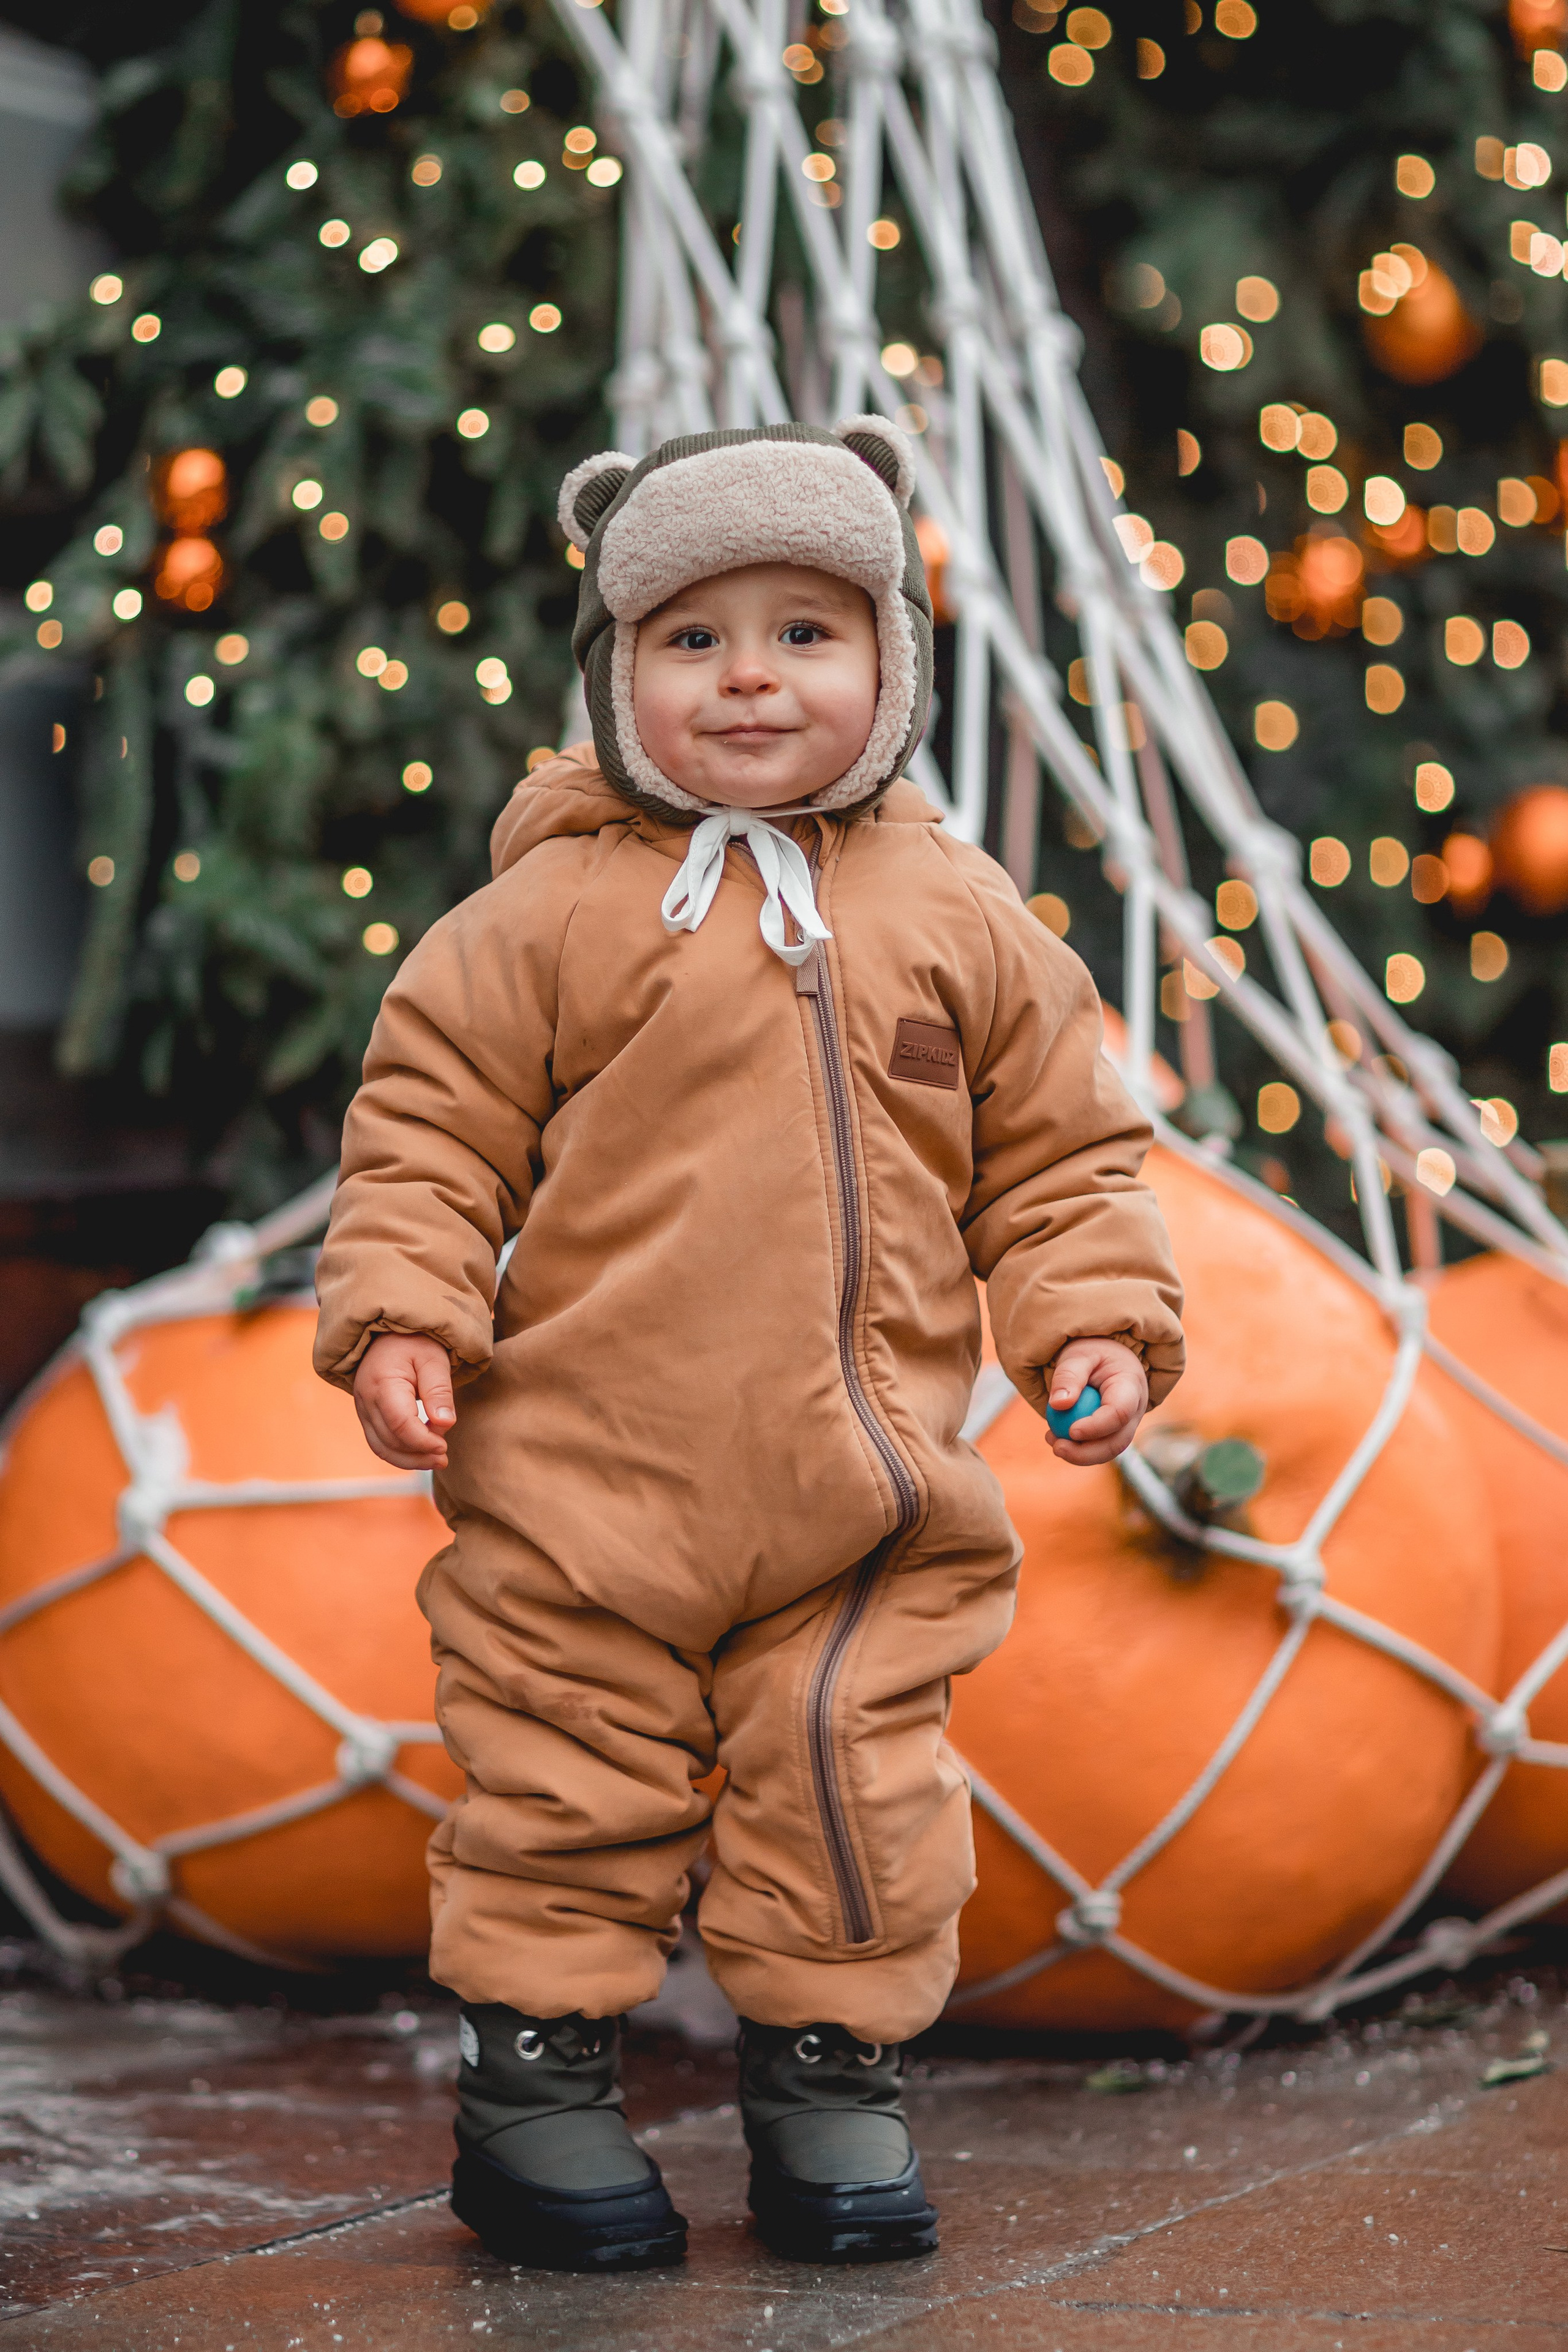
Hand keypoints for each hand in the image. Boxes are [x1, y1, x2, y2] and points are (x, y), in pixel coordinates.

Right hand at [353, 1332, 455, 1470]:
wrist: (388, 1335)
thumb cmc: (414, 1343)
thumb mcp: (434, 1359)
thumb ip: (439, 1391)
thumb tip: (446, 1424)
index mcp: (383, 1383)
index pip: (400, 1424)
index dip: (423, 1441)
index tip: (444, 1446)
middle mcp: (366, 1400)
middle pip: (390, 1440)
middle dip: (419, 1454)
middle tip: (445, 1455)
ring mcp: (362, 1409)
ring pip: (381, 1447)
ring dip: (409, 1460)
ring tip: (436, 1461)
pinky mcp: (366, 1416)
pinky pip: (379, 1443)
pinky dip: (399, 1453)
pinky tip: (421, 1454)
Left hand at [1045, 1337, 1147, 1466]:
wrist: (1103, 1358)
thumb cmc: (1091, 1353)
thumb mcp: (1078, 1355)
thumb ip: (1069, 1375)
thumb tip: (1058, 1404)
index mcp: (1131, 1385)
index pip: (1120, 1412)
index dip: (1097, 1426)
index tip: (1071, 1431)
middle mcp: (1135, 1410)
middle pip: (1118, 1441)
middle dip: (1087, 1452)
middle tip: (1057, 1447)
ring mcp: (1127, 1424)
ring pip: (1108, 1450)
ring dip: (1079, 1454)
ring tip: (1052, 1441)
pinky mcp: (1114, 1432)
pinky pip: (1099, 1448)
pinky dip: (1078, 1449)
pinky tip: (1056, 1439)